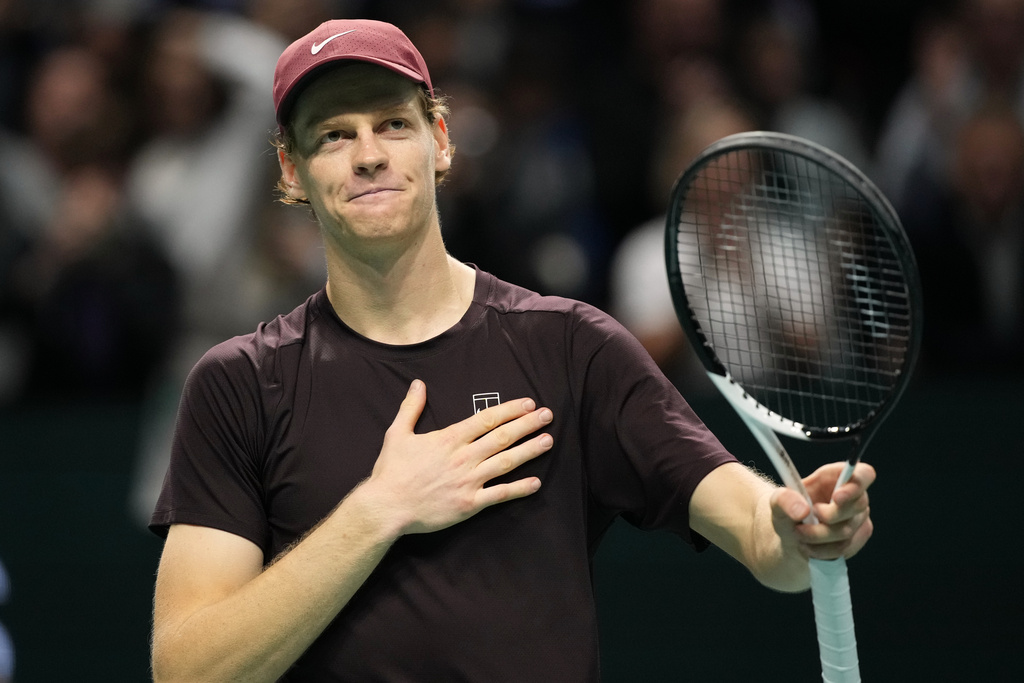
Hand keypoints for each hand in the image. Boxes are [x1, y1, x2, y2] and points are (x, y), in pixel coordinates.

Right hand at [361, 379, 552, 535]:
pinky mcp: (469, 505)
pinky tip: (536, 482)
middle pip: (502, 437)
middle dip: (528, 425)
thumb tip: (418, 383)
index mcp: (449, 439)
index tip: (529, 404)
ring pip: (505, 463)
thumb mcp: (397, 433)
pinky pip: (499, 495)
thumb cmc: (391, 471)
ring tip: (548, 441)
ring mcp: (468, 482)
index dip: (510, 410)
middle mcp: (463, 457)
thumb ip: (411, 407)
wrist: (386, 507)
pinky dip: (519, 489)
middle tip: (548, 416)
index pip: (487, 419)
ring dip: (529, 451)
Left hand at [771, 462, 875, 560]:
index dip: (856, 485)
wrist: (791, 535)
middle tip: (803, 520)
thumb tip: (803, 510)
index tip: (837, 497)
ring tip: (799, 533)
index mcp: (837, 476)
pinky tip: (808, 546)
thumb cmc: (789, 511)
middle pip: (857, 506)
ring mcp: (858, 518)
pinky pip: (844, 548)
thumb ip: (784, 499)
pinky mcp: (857, 539)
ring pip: (847, 531)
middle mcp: (854, 496)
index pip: (864, 474)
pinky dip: (822, 550)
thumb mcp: (777, 501)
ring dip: (818, 536)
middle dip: (828, 516)